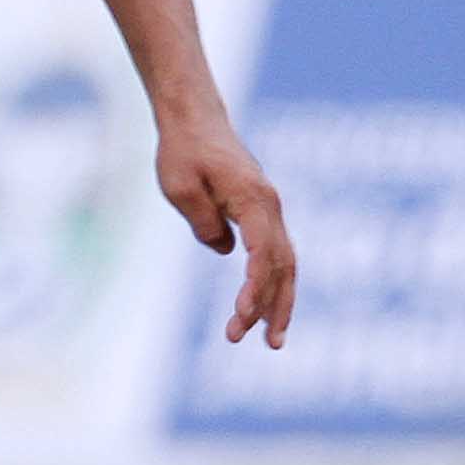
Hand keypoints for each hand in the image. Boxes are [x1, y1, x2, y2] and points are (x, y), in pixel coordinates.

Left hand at [161, 106, 294, 347]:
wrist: (194, 118)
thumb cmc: (183, 150)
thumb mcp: (180, 186)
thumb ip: (203, 221)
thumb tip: (225, 250)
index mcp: (253, 200)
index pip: (263, 254)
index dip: (255, 289)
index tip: (241, 317)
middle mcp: (270, 206)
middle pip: (284, 265)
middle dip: (276, 308)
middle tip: (265, 345)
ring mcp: (269, 209)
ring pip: (285, 263)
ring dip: (279, 302)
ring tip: (270, 340)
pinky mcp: (261, 212)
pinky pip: (275, 254)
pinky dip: (272, 283)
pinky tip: (261, 308)